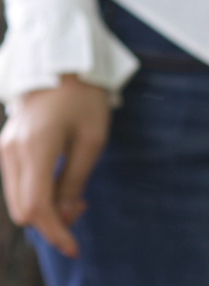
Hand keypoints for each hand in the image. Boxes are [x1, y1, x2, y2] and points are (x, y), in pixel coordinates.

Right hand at [1, 75, 110, 257]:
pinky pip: (16, 185)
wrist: (60, 66)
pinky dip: (36, 195)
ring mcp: (4, 149)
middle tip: (82, 207)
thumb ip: (75, 179)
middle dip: (52, 221)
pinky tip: (60, 187)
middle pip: (23, 210)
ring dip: (45, 208)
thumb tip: (63, 214)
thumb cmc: (84, 99)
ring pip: (17, 201)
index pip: (37, 206)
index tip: (74, 248)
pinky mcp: (5, 148)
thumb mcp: (93, 139)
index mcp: (36, 147)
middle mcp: (12, 151)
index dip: (55, 232)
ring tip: (76, 196)